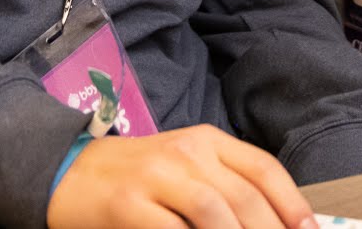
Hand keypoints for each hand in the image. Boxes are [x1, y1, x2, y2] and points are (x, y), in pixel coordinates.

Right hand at [46, 124, 314, 228]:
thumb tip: (274, 222)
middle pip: (244, 196)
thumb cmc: (137, 177)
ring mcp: (156, 176)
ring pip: (213, 212)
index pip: (263, 168)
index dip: (292, 205)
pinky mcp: (128, 203)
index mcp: (207, 141)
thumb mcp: (186, 168)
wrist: (69, 171)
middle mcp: (187, 152)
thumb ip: (226, 188)